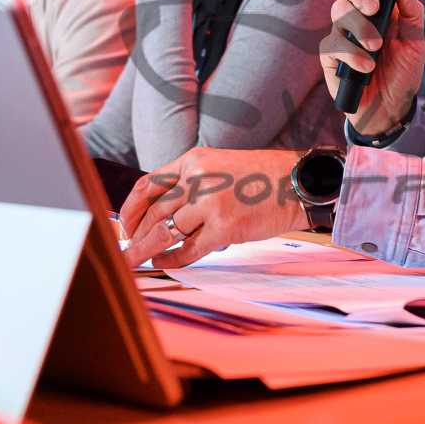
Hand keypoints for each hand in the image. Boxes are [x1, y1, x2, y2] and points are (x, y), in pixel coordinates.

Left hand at [120, 147, 304, 267]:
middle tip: (126, 250)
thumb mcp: (221, 167)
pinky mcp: (224, 228)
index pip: (148, 185)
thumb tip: (164, 213)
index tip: (125, 225)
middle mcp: (198, 179)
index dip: (130, 208)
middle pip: (154, 212)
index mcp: (194, 161)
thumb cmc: (263, 178)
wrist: (300, 182)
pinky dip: (171, 259)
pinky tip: (164, 262)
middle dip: (135, 235)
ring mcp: (210, 204)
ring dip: (145, 250)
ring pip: (165, 232)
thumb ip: (193, 183)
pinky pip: (187, 250)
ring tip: (135, 261)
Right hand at [319, 0, 424, 135]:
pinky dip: (352, 55)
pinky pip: (333, 44)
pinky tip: (366, 67)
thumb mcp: (415, 42)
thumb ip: (411, 12)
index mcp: (377, 7)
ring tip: (376, 48)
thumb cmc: (402, 72)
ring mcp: (341, 34)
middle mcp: (356, 16)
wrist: (391, 108)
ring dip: (360, 28)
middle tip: (374, 8)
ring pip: (338, 12)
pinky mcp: (330, 56)